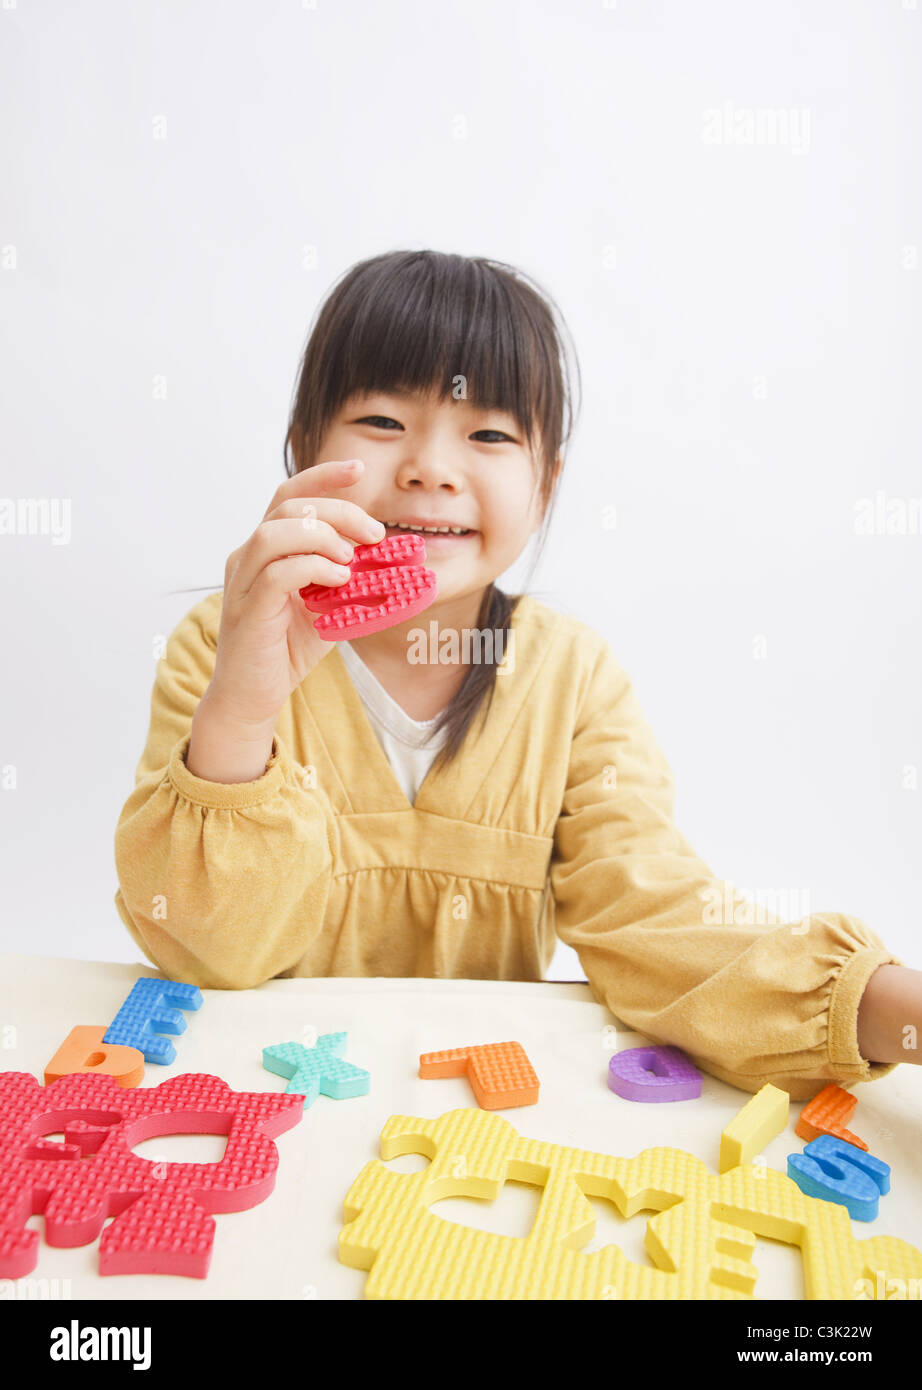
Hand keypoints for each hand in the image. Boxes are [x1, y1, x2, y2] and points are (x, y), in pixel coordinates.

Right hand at [206, 458, 384, 731]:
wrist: (253, 696)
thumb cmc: (286, 650)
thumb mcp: (327, 607)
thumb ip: (349, 581)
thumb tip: (393, 564)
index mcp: (266, 548)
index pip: (290, 495)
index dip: (323, 476)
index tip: (359, 468)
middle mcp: (247, 556)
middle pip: (289, 505)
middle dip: (339, 511)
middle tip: (375, 534)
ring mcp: (242, 581)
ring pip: (275, 532)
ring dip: (323, 537)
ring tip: (352, 560)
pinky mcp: (247, 608)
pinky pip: (276, 572)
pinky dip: (313, 568)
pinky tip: (338, 580)